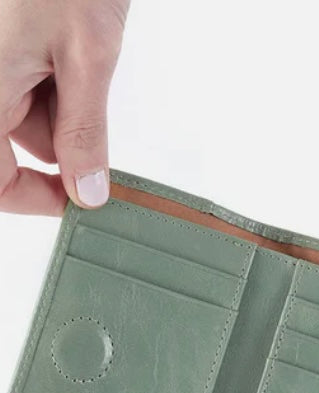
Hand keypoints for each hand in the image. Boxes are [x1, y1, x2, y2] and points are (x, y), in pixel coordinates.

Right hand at [0, 0, 128, 215]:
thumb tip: (87, 190)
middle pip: (13, 144)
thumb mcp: (87, 55)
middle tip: (89, 94)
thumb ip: (84, 130)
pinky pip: (26, 82)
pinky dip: (57, 78)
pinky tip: (70, 43)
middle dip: (60, 135)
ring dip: (63, 102)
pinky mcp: (6, 46)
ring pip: (25, 114)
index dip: (36, 199)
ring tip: (79, 49)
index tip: (81, 202)